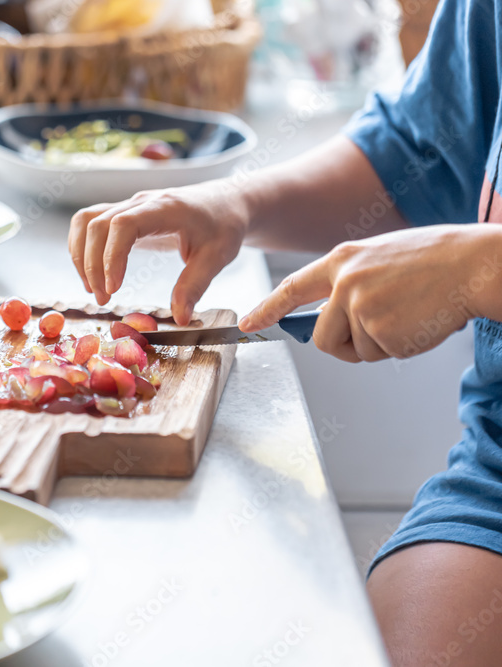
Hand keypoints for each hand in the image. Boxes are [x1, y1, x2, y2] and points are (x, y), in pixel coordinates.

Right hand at [68, 181, 248, 323]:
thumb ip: (195, 285)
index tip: (114, 288)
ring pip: (86, 221)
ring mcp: (129, 205)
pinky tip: (91, 273)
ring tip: (93, 289)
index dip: (111, 256)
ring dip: (81, 255)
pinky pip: (89, 222)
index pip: (123, 224)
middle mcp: (140, 202)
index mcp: (165, 208)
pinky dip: (81, 247)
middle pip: (97, 224)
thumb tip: (180, 317)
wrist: (226, 201)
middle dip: (92, 265)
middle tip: (104, 300)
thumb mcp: (217, 257)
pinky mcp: (123, 213)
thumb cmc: (224, 225)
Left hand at [239, 225, 501, 361]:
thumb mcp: (379, 259)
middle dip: (347, 345)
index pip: (292, 288)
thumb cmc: (434, 262)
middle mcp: (343, 282)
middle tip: (382, 329)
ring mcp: (358, 305)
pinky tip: (418, 322)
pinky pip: (380, 354)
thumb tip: (328, 319)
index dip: (268, 308)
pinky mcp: (378, 327)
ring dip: (378, 345)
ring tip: (407, 315)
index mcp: (342, 259)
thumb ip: (349, 283)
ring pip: (354, 349)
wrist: (473, 265)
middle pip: (323, 337)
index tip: (248, 322)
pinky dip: (400, 347)